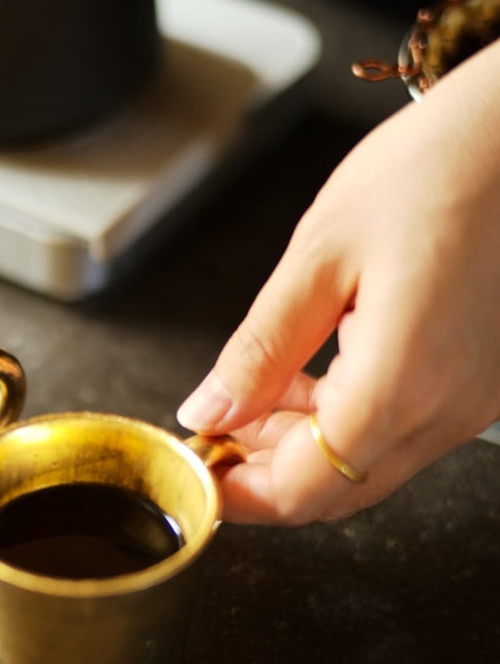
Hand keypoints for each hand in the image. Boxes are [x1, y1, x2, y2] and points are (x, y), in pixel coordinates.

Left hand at [178, 36, 499, 524]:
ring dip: (301, 450)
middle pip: (337, 491)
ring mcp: (473, 402)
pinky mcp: (482, 386)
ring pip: (368, 467)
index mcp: (402, 381)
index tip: (192, 473)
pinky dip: (344, 425)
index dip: (238, 496)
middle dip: (263, 476)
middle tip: (211, 432)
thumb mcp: (321, 253)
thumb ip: (259, 350)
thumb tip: (209, 412)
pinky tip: (305, 384)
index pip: (305, 489)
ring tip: (250, 399)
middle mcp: (448, 410)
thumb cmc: (438, 167)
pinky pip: (402, 433)